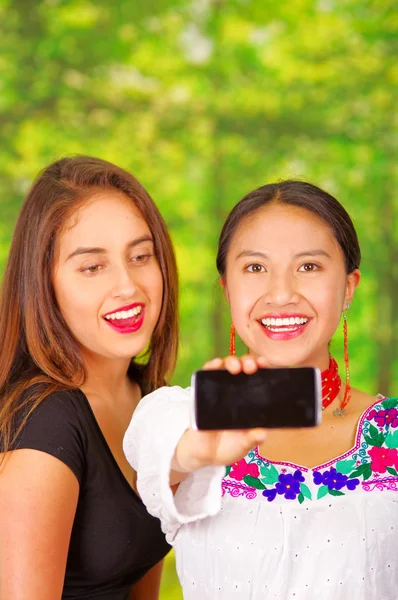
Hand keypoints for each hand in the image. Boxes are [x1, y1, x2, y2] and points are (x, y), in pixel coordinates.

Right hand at [172, 354, 267, 472]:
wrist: (203, 455)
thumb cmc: (228, 446)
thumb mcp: (243, 445)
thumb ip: (251, 439)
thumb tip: (262, 433)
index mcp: (249, 401)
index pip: (258, 379)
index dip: (263, 370)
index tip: (266, 365)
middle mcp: (235, 391)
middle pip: (243, 368)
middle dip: (249, 362)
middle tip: (252, 367)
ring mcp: (218, 390)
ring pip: (225, 367)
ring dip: (231, 362)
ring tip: (236, 367)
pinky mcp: (202, 392)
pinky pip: (206, 374)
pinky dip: (211, 366)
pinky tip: (216, 364)